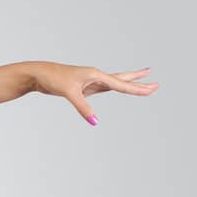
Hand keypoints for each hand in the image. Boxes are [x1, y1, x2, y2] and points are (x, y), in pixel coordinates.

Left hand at [30, 61, 158, 124]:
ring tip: (143, 80)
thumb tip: (94, 122)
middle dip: (139, 83)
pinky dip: (115, 88)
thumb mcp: (69, 93)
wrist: (40, 74)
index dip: (137, 88)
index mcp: (96, 74)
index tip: (152, 89)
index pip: (120, 84)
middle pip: (122, 80)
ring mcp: (91, 81)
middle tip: (156, 83)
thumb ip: (83, 108)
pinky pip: (105, 88)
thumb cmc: (53, 79)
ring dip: (129, 83)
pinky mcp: (85, 86)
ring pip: (115, 83)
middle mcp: (96, 76)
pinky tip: (119, 87)